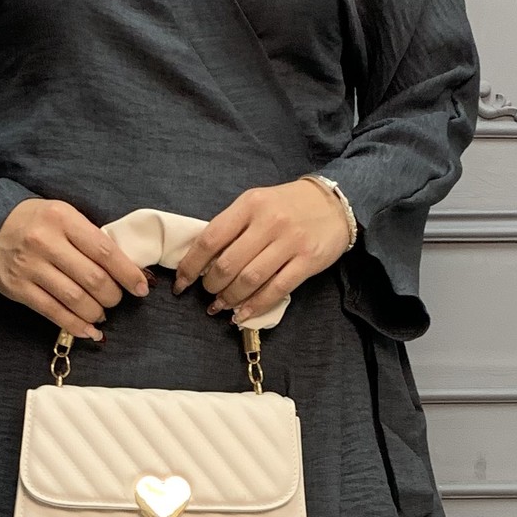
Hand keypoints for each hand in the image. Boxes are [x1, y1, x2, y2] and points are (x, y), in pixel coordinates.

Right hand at [0, 199, 148, 339]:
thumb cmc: (33, 220)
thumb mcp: (63, 215)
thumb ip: (88, 238)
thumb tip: (123, 268)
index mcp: (64, 219)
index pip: (105, 251)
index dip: (127, 274)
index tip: (141, 287)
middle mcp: (47, 242)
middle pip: (93, 279)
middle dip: (113, 296)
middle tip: (116, 300)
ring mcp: (31, 267)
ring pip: (75, 299)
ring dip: (96, 313)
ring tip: (101, 314)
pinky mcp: (19, 288)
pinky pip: (54, 313)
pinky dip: (76, 326)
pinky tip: (89, 331)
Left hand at [172, 179, 352, 323]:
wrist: (334, 203)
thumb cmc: (288, 205)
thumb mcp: (257, 204)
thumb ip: (233, 226)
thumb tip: (203, 261)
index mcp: (250, 204)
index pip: (210, 239)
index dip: (191, 265)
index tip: (182, 282)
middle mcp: (269, 221)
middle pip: (228, 264)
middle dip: (211, 286)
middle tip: (209, 293)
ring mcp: (290, 242)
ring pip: (250, 280)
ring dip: (230, 298)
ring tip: (223, 305)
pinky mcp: (307, 261)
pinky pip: (275, 290)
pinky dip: (254, 306)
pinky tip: (243, 313)